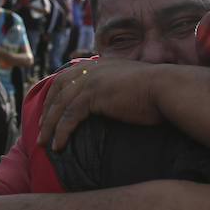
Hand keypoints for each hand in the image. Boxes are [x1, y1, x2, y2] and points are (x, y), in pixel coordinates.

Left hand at [38, 58, 161, 149]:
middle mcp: (92, 69)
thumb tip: (114, 100)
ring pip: (60, 105)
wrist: (168, 88)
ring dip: (49, 125)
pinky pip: (69, 116)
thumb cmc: (158, 91)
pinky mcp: (93, 95)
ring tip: (44, 143)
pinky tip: (59, 145)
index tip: (49, 110)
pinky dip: (61, 131)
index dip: (54, 94)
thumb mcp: (131, 83)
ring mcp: (91, 81)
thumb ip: (117, 85)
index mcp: (100, 64)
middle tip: (41, 129)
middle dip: (46, 110)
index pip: (67, 76)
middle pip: (58, 89)